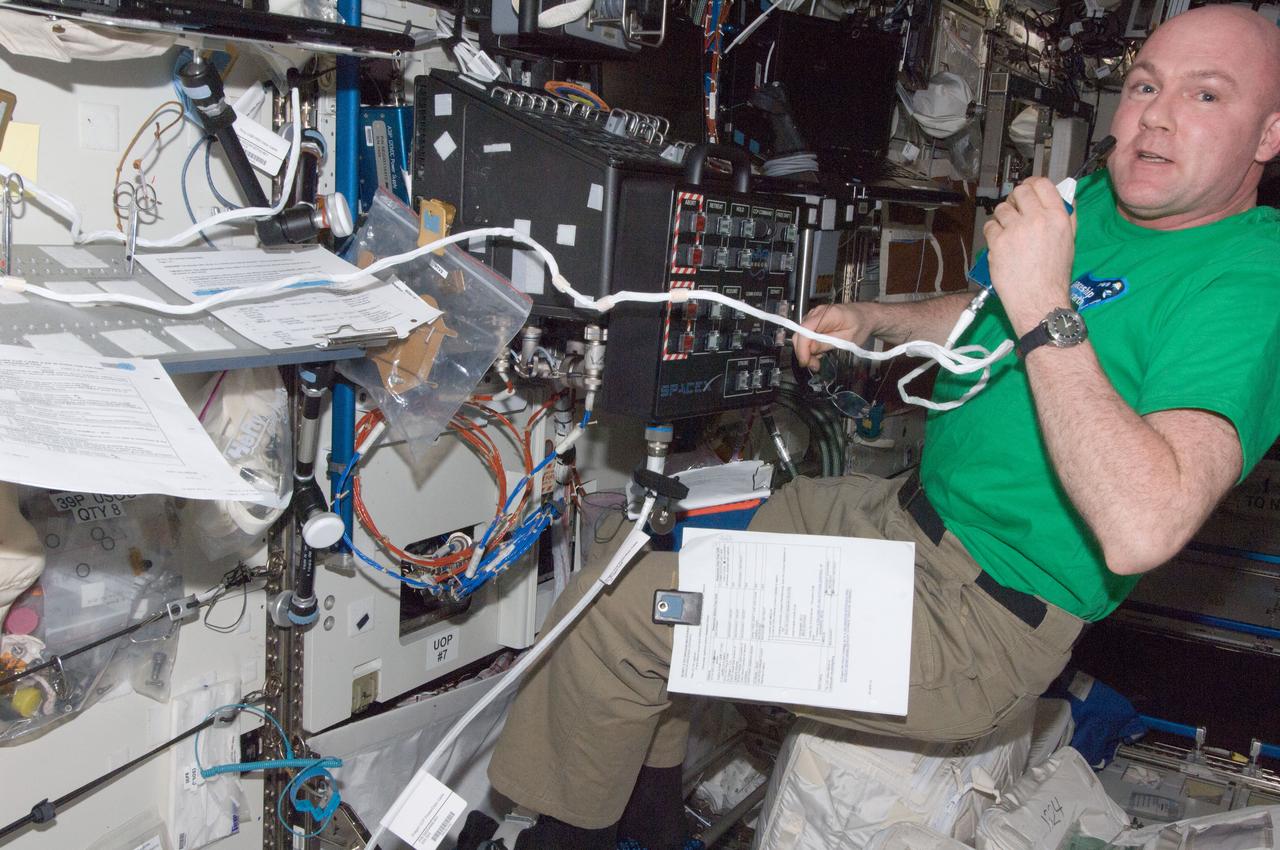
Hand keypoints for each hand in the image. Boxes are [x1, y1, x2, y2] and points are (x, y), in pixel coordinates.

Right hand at [793, 303, 876, 369]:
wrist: (864, 316)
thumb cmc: (860, 325)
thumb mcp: (848, 339)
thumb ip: (828, 344)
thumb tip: (810, 351)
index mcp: (828, 314)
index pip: (806, 329)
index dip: (802, 347)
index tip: (805, 361)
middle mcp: (817, 313)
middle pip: (800, 334)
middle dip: (804, 352)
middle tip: (814, 365)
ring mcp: (814, 316)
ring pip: (802, 336)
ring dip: (807, 351)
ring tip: (818, 361)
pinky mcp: (814, 321)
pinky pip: (806, 335)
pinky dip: (809, 346)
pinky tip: (819, 352)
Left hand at [982, 177, 1076, 333]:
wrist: (1039, 299)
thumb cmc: (1054, 275)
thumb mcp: (1069, 241)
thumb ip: (1066, 216)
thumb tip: (1063, 196)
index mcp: (1058, 217)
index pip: (1042, 184)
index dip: (1032, 184)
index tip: (1027, 189)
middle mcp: (1037, 219)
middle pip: (1019, 192)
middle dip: (1015, 199)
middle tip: (1015, 211)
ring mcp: (1015, 230)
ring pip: (1002, 208)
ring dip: (1003, 218)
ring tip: (1010, 233)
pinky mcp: (998, 242)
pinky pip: (990, 226)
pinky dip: (993, 233)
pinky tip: (1001, 244)